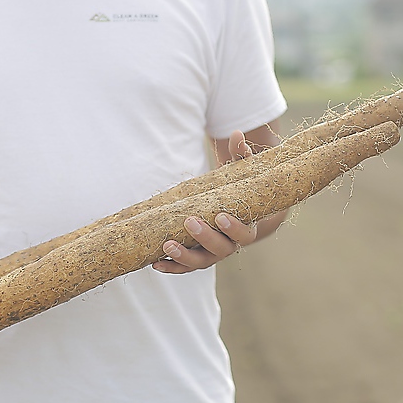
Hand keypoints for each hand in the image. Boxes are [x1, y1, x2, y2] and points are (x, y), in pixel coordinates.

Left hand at [152, 129, 257, 274]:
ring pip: (201, 262)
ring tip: (167, 245)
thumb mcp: (240, 172)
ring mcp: (212, 254)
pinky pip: (184, 267)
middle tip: (190, 222)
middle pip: (221, 249)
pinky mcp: (196, 257)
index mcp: (246, 226)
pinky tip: (155, 263)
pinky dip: (171, 266)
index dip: (234, 227)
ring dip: (184, 257)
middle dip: (206, 237)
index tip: (220, 216)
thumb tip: (236, 135)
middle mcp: (230, 245)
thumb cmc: (236, 188)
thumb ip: (240, 155)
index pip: (245, 233)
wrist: (229, 208)